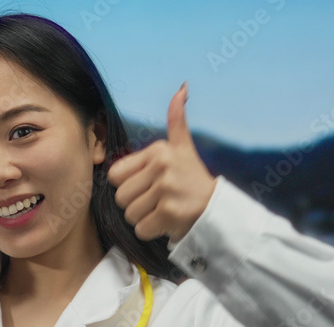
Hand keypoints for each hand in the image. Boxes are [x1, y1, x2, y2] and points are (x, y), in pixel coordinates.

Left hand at [108, 82, 215, 242]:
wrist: (217, 208)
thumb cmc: (193, 179)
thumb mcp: (183, 147)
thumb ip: (177, 119)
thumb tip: (182, 88)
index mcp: (158, 150)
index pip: (115, 175)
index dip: (128, 185)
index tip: (148, 185)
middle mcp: (162, 166)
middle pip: (121, 197)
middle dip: (136, 204)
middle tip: (158, 201)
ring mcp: (166, 189)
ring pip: (130, 214)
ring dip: (144, 218)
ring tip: (163, 210)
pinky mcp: (169, 212)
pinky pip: (141, 228)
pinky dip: (152, 231)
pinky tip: (167, 222)